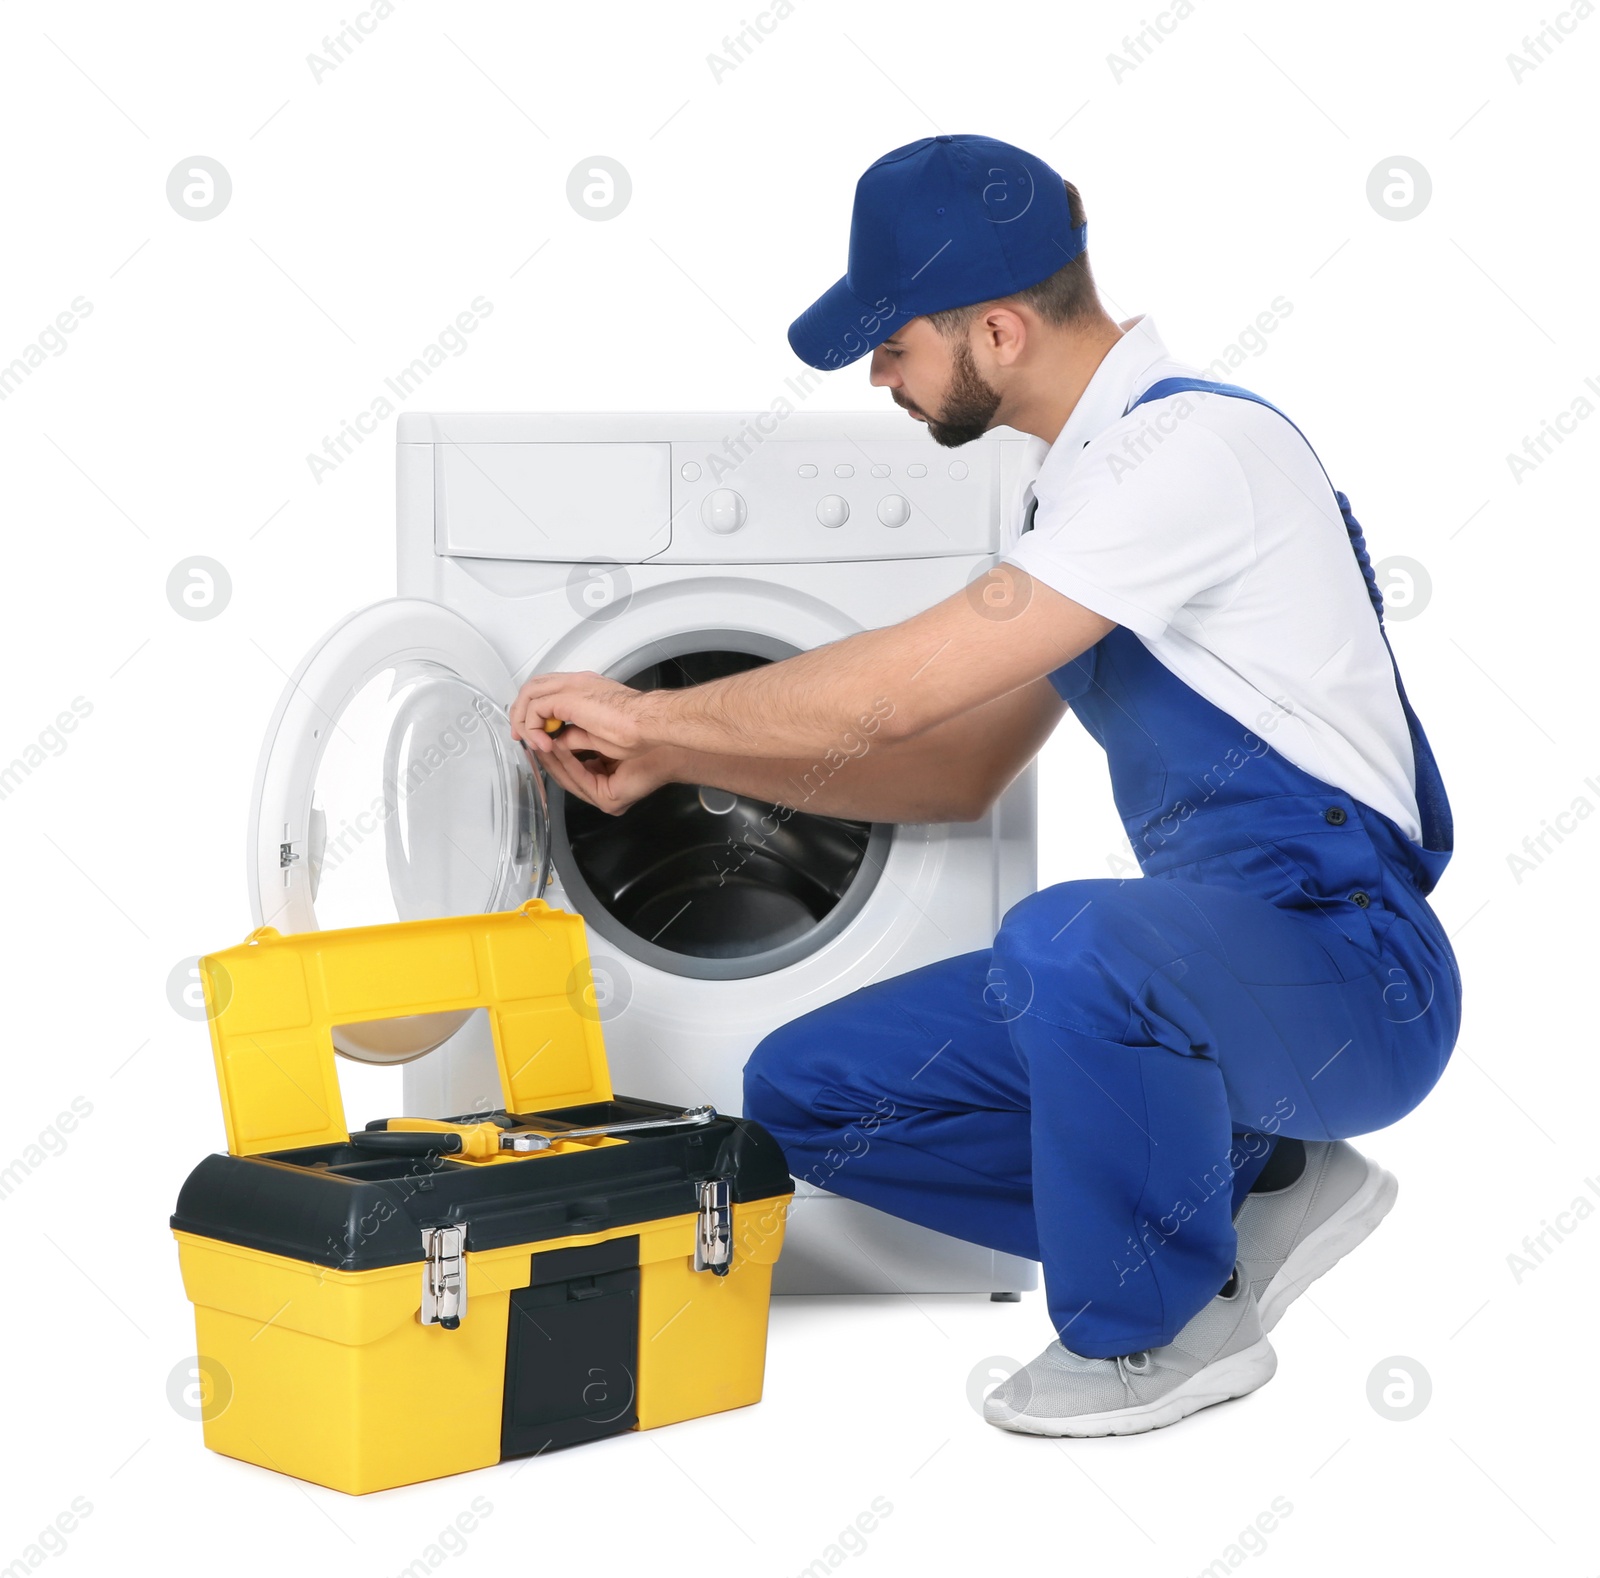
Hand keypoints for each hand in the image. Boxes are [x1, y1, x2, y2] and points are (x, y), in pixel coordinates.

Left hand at [509, 670, 663, 760]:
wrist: (648, 722)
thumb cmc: (637, 729)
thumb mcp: (598, 737)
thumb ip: (576, 735)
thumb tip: (559, 741)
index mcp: (587, 687)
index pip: (550, 688)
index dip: (536, 710)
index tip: (535, 732)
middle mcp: (576, 683)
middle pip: (534, 687)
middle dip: (522, 712)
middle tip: (520, 735)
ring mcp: (571, 687)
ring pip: (530, 695)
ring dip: (524, 720)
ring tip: (530, 742)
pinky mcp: (567, 698)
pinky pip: (535, 709)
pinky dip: (533, 728)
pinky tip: (543, 744)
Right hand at [536, 736, 680, 816]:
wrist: (666, 747)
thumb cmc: (642, 741)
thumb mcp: (599, 738)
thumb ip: (576, 739)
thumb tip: (551, 734)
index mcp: (600, 778)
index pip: (569, 768)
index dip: (551, 753)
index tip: (538, 735)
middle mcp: (600, 792)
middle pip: (565, 775)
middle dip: (548, 756)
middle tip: (533, 739)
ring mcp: (604, 800)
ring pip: (570, 779)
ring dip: (554, 758)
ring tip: (542, 740)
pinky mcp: (608, 800)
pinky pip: (582, 780)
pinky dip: (569, 762)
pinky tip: (558, 746)